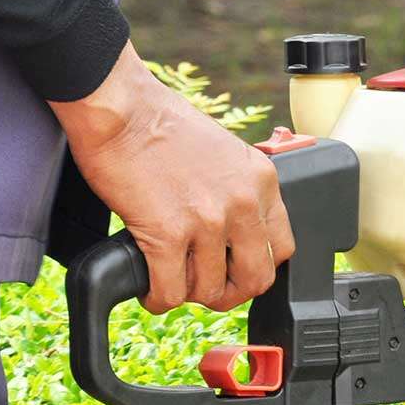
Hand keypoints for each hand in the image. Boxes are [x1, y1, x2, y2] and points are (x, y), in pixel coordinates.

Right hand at [50, 44, 295, 313]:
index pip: (282, 247)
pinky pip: (171, 291)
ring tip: (171, 280)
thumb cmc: (160, 122)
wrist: (121, 107)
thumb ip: (238, 189)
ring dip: (188, 293)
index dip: (258, 266)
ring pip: (210, 290)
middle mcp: (243, 203)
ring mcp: (208, 221)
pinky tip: (149, 288)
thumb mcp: (225, 152)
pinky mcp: (168, 233)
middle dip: (231, 292)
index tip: (237, 268)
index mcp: (262, 181)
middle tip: (207, 288)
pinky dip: (157, 298)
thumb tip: (233, 227)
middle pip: (256, 278)